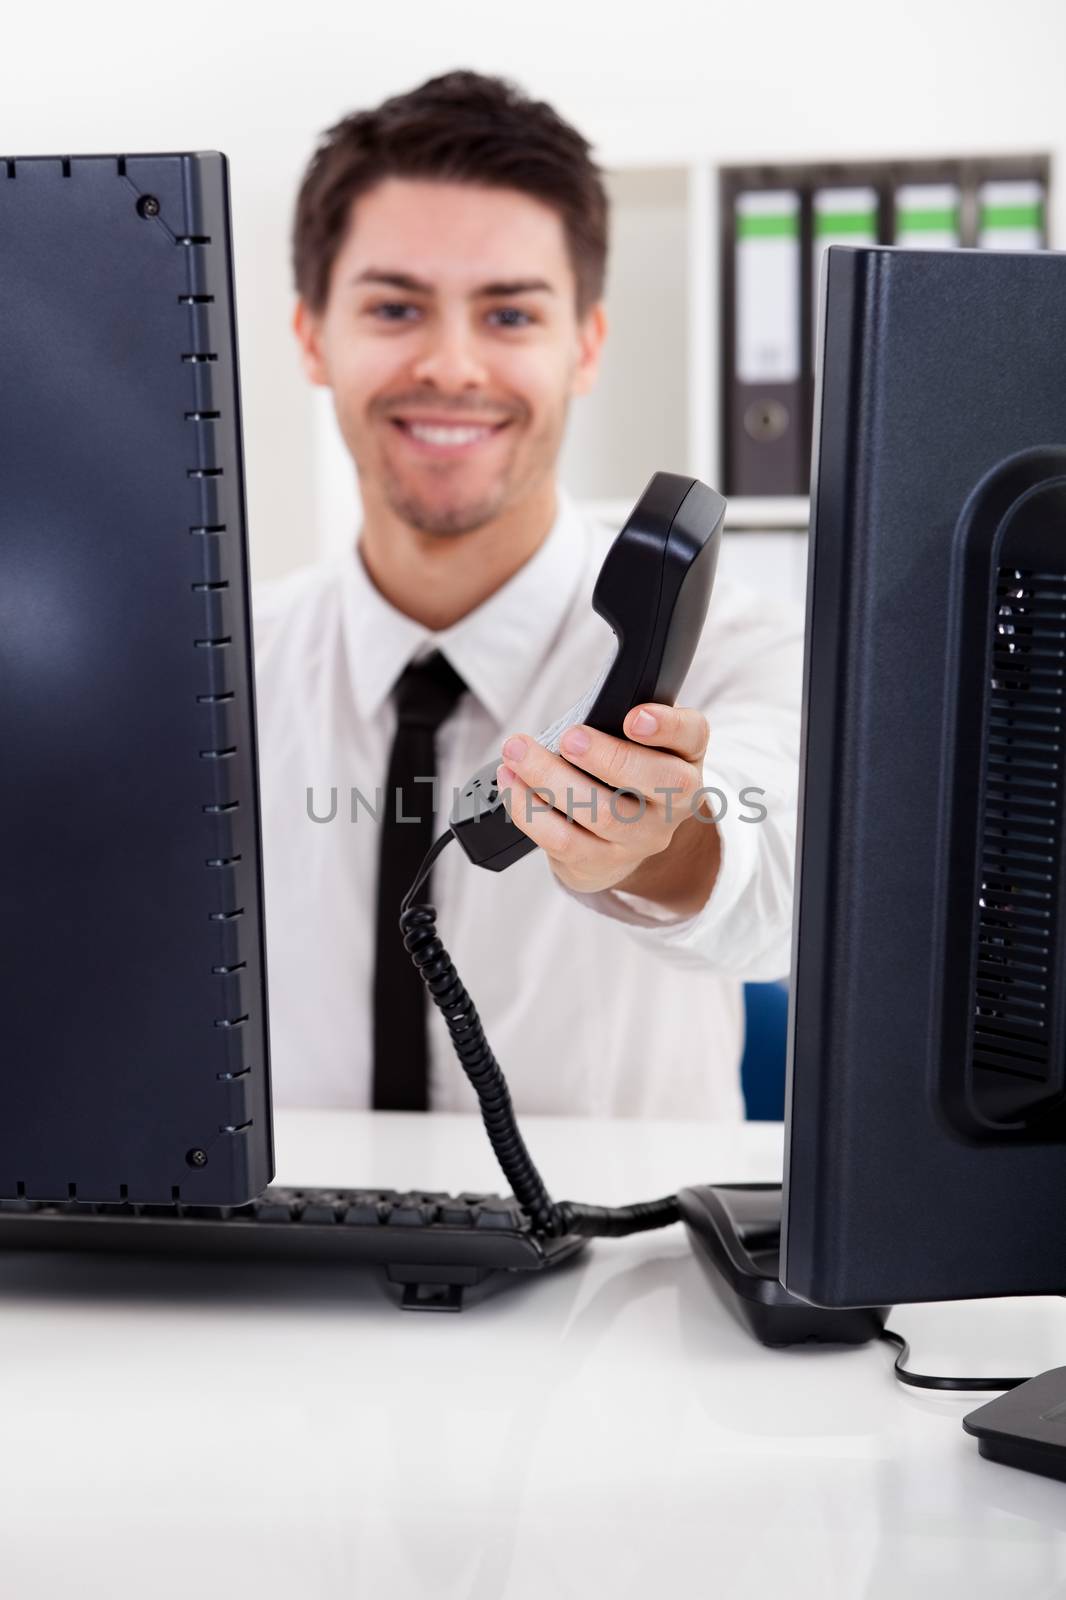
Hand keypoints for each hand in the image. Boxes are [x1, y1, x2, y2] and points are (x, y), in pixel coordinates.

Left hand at [496, 703, 721, 915]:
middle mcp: (675, 802)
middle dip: (608, 757)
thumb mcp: (634, 743)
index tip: (634, 716)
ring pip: (604, 814)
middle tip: (568, 737)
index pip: (692, 735)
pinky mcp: (603, 862)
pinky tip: (511, 783)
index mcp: (684, 756)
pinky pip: (565, 840)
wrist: (618, 840)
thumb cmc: (620, 773)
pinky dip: (530, 810)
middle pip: (657, 780)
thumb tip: (574, 716)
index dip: (667, 726)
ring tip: (518, 753)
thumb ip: (616, 722)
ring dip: (553, 780)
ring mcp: (642, 838)